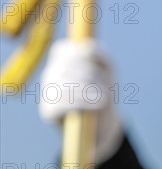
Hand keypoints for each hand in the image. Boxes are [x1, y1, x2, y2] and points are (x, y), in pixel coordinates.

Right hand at [39, 39, 123, 163]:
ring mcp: (47, 92)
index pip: (63, 50)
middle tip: (106, 87)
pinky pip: (61, 102)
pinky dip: (84, 102)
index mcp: (60, 61)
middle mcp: (49, 74)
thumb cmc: (104, 90)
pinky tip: (98, 104)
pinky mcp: (48, 110)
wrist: (103, 122)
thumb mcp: (108, 70)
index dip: (83, 57)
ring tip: (103, 97)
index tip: (101, 68)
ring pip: (64, 84)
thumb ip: (101, 54)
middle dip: (91, 76)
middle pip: (66, 68)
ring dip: (89, 90)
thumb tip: (88, 46)